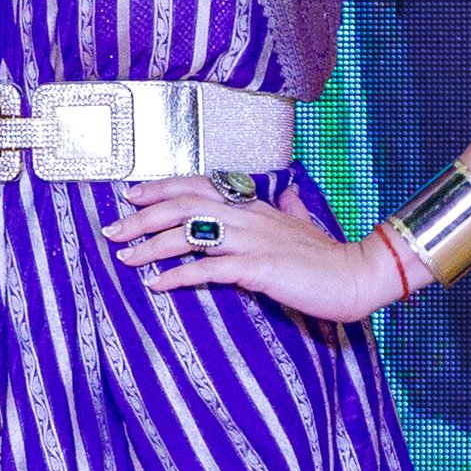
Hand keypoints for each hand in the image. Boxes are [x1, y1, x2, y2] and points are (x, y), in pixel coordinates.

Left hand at [105, 179, 403, 322]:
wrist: (357, 277)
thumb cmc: (329, 256)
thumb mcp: (306, 224)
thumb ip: (292, 208)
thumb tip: (292, 192)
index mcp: (255, 206)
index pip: (199, 185)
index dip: (162, 187)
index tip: (132, 194)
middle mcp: (249, 217)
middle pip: (184, 205)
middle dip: (143, 216)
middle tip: (112, 230)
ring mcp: (253, 241)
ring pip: (190, 233)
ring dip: (151, 245)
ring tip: (125, 258)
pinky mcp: (259, 269)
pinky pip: (210, 269)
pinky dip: (179, 276)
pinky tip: (157, 285)